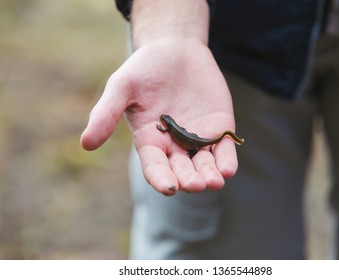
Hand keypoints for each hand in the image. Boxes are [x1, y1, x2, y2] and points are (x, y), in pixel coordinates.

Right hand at [80, 40, 237, 194]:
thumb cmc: (144, 68)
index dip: (161, 179)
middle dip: (188, 179)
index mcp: (150, 141)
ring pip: (205, 165)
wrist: (175, 49)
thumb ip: (106, 113)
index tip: (169, 188)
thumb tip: (86, 144)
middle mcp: (175, 146)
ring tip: (214, 181)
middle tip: (195, 185)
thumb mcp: (121, 87)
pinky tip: (228, 169)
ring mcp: (198, 138)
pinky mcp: (218, 128)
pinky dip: (226, 159)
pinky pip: (224, 148)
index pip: (155, 168)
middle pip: (182, 170)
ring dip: (210, 175)